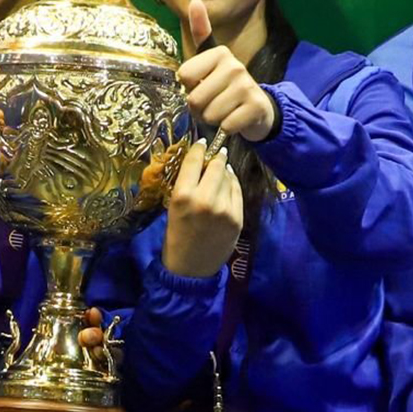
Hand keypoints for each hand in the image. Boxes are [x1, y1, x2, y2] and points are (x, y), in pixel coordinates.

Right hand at [162, 138, 242, 277]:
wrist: (190, 268)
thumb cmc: (176, 235)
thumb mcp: (174, 207)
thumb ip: (188, 185)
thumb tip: (202, 161)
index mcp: (183, 196)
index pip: (194, 161)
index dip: (199, 148)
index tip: (202, 143)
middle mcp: (205, 199)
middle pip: (216, 165)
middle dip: (215, 157)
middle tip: (215, 153)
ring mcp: (224, 209)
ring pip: (228, 177)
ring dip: (224, 171)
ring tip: (219, 170)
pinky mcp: (237, 217)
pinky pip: (237, 191)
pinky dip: (233, 184)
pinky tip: (228, 183)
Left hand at [176, 0, 276, 142]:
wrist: (258, 109)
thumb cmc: (226, 85)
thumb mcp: (211, 59)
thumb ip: (201, 31)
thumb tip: (194, 0)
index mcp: (220, 52)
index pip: (184, 76)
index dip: (189, 87)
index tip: (202, 84)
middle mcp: (235, 65)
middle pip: (195, 98)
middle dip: (199, 108)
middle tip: (213, 102)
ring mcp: (246, 86)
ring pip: (209, 114)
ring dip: (212, 119)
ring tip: (224, 111)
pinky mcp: (255, 107)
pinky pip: (225, 125)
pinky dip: (227, 128)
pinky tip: (235, 119)